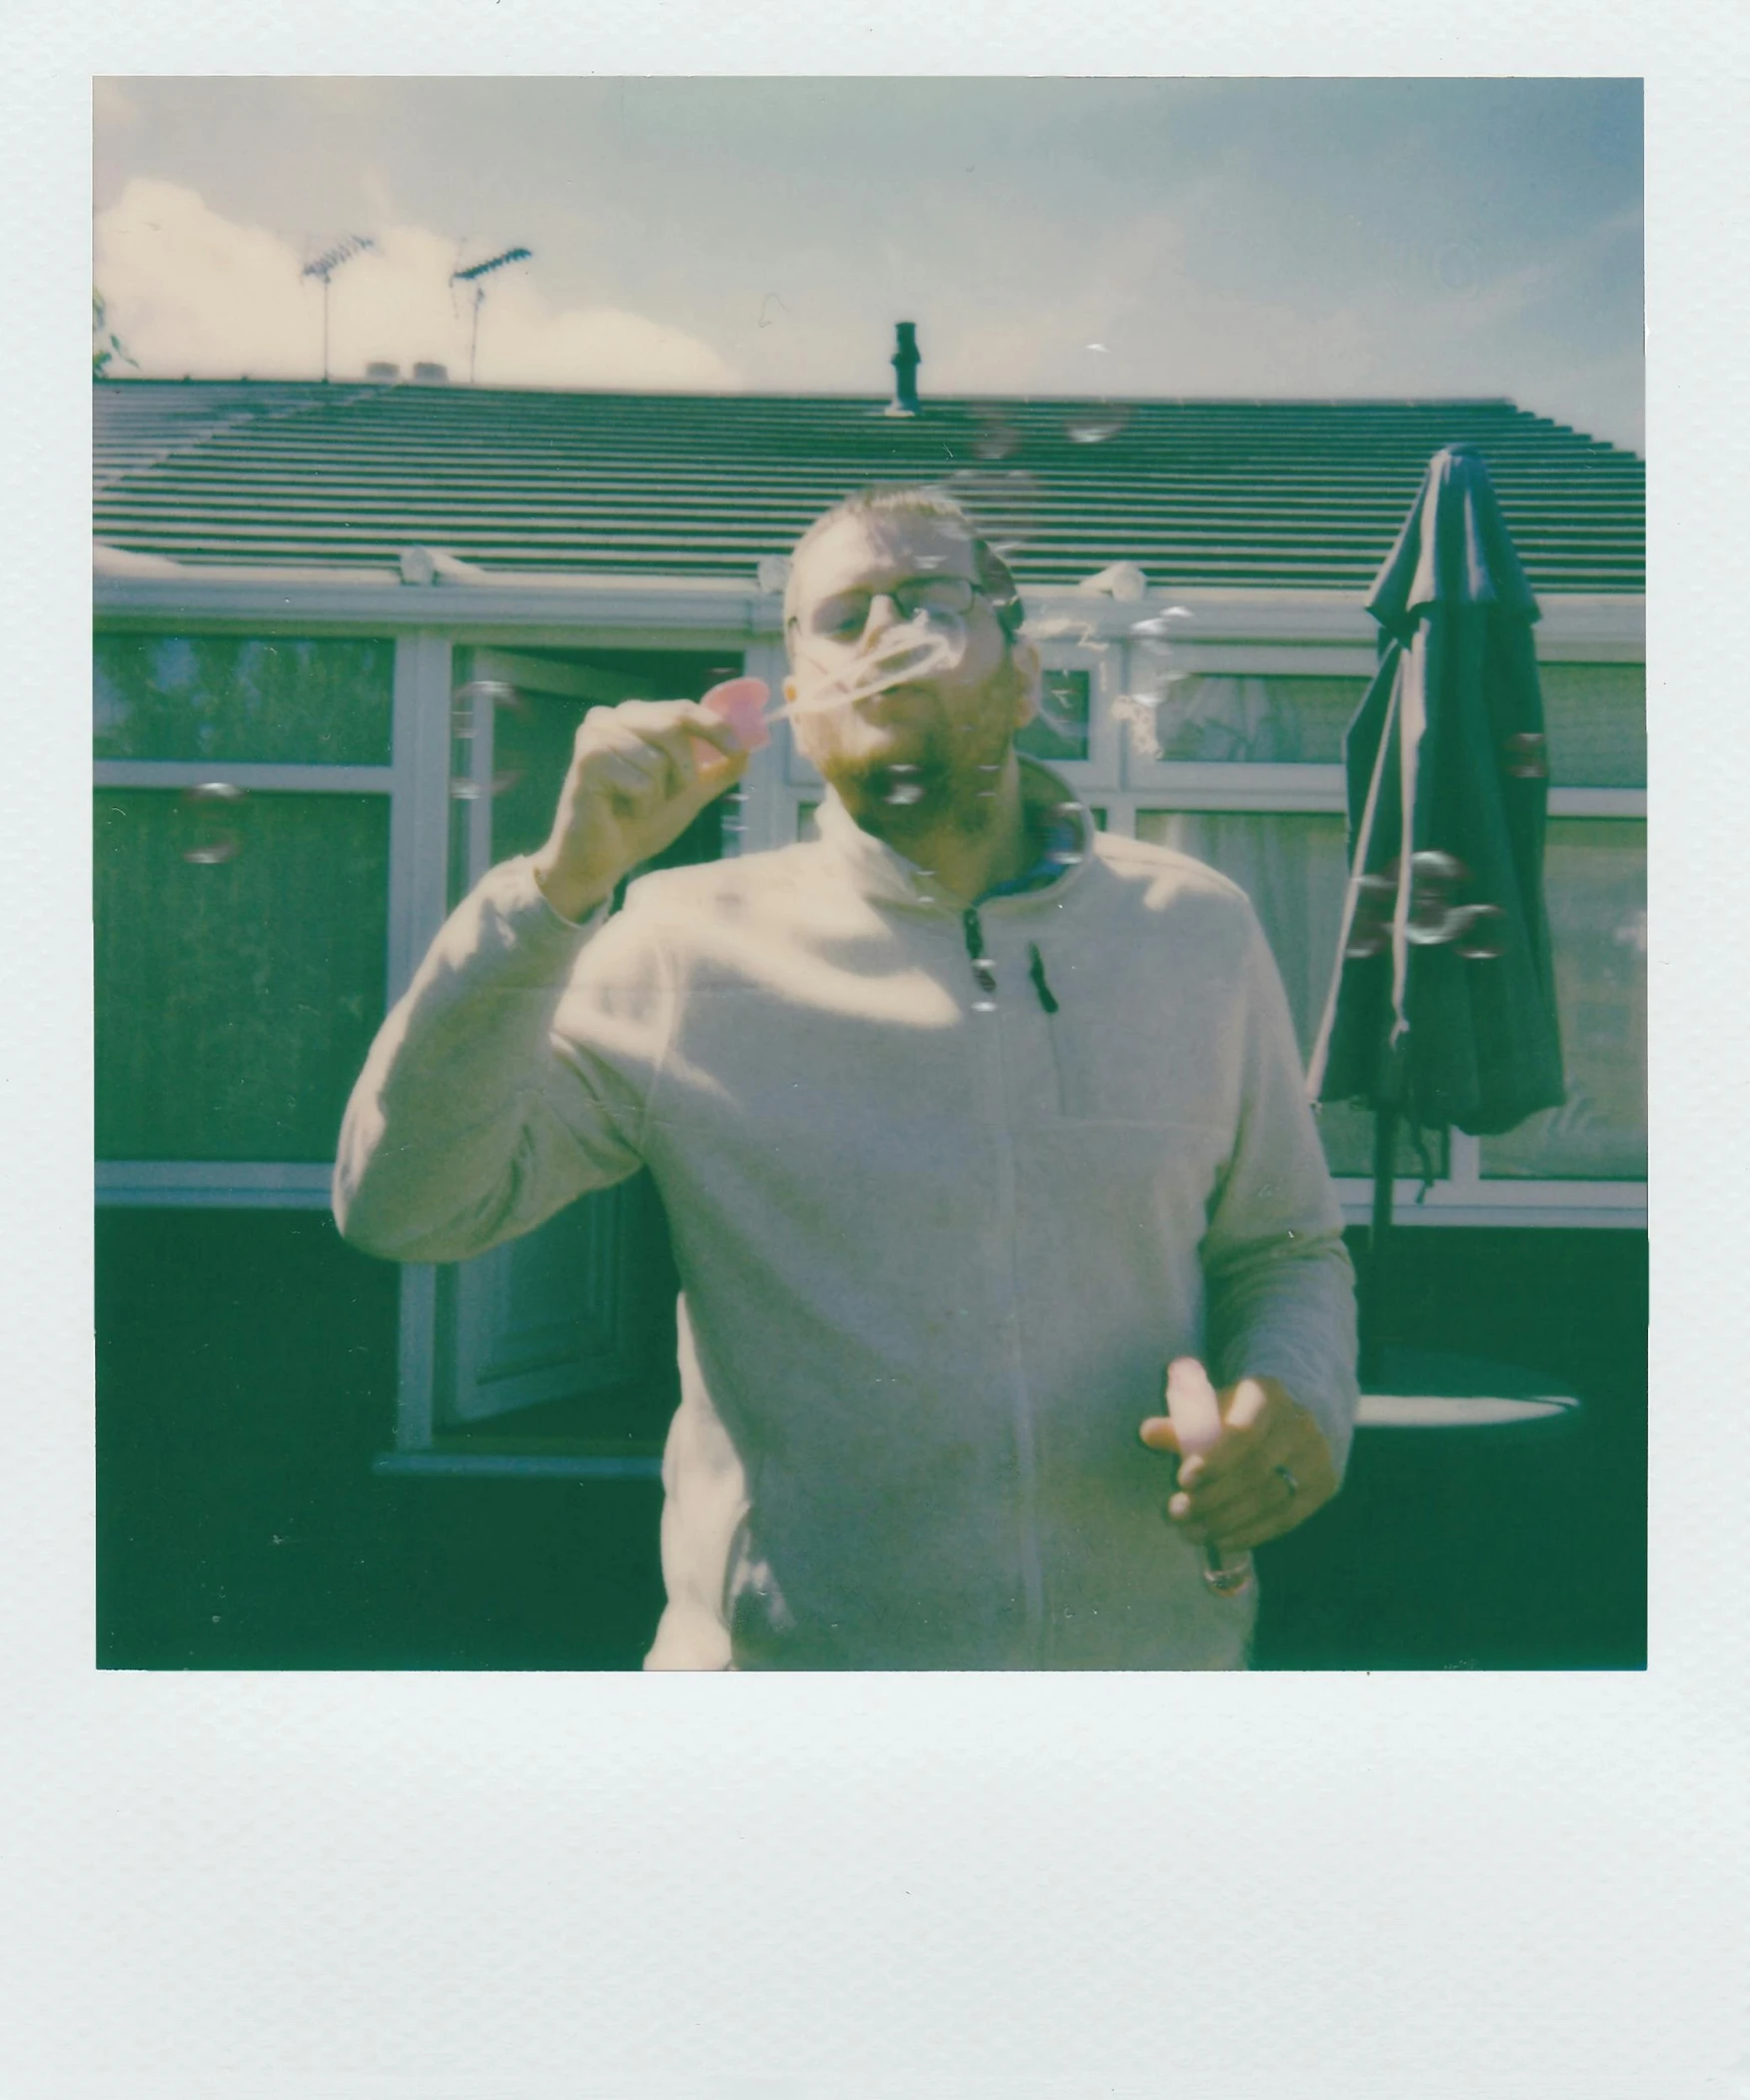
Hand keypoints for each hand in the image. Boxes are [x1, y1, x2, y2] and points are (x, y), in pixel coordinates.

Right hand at [529, 699, 747, 920]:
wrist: (602, 859)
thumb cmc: (639, 824)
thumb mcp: (687, 796)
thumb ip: (714, 773)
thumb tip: (747, 752)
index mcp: (634, 718)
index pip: (682, 709)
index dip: (714, 727)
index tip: (737, 751)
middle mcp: (610, 718)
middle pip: (672, 726)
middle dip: (684, 769)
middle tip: (672, 795)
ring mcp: (595, 736)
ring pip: (658, 759)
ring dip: (658, 794)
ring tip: (636, 806)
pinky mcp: (587, 761)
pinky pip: (641, 782)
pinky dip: (641, 805)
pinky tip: (620, 812)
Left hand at [1139, 1374, 1337, 1550]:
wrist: (1292, 1420)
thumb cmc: (1238, 1415)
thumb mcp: (1211, 1410)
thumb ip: (1181, 1425)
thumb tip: (1147, 1434)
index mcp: (1267, 1394)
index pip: (1244, 1432)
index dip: (1214, 1460)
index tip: (1184, 1481)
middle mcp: (1299, 1423)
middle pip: (1256, 1471)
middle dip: (1212, 1498)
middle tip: (1176, 1512)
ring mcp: (1316, 1456)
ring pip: (1271, 1498)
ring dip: (1226, 1521)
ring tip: (1191, 1531)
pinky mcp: (1323, 1485)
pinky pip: (1286, 1518)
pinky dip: (1250, 1533)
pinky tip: (1220, 1540)